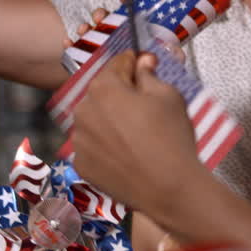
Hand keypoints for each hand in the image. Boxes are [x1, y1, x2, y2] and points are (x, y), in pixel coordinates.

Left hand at [72, 51, 208, 218]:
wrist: (168, 188)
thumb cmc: (171, 138)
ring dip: (111, 120)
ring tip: (137, 134)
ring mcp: (80, 140)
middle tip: (146, 106)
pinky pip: (93, 145)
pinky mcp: (82, 164)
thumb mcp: (170, 96)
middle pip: (102, 92)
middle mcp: (83, 111)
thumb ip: (150, 74)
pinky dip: (107, 145)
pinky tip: (128, 152)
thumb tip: (143, 63)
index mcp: (104, 88)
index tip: (146, 66)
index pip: (117, 62)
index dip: (135, 63)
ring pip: (95, 119)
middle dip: (121, 93)